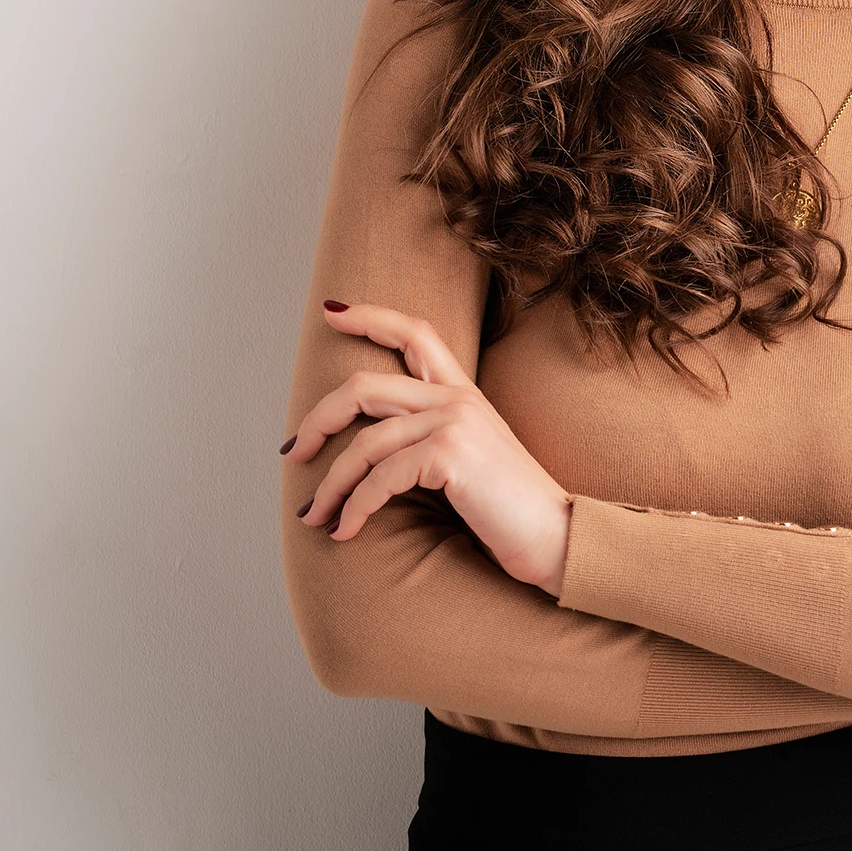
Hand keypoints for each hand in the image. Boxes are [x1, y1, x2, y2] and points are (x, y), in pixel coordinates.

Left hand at [283, 301, 575, 596]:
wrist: (557, 537)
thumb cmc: (510, 511)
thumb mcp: (471, 460)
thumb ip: (430, 440)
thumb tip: (369, 453)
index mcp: (464, 394)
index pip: (415, 332)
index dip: (370, 316)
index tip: (331, 313)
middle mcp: (457, 399)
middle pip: (364, 388)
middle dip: (319, 420)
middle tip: (294, 452)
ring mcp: (454, 422)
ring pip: (364, 444)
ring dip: (330, 485)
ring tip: (315, 517)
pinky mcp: (450, 454)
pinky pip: (380, 479)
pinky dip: (355, 508)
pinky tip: (346, 531)